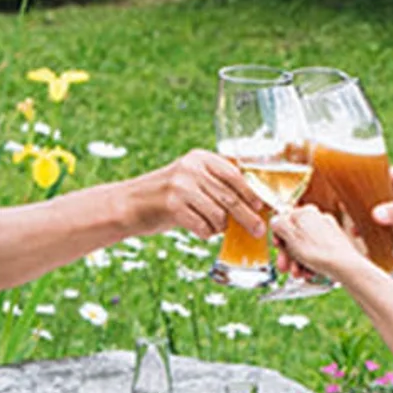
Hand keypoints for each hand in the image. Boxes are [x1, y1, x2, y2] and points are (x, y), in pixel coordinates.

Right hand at [128, 148, 264, 239]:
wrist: (130, 204)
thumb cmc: (167, 196)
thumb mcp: (191, 179)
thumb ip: (216, 184)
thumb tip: (254, 204)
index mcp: (200, 158)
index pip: (235, 175)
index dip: (252, 193)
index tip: (262, 206)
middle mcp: (191, 169)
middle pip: (230, 197)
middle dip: (247, 217)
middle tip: (258, 230)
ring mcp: (181, 187)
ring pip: (219, 215)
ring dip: (221, 227)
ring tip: (214, 227)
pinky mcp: (172, 206)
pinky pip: (203, 227)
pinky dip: (206, 233)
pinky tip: (201, 231)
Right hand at [272, 199, 363, 279]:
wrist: (345, 266)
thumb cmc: (318, 251)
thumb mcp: (291, 236)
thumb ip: (279, 224)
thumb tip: (275, 220)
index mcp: (305, 212)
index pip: (284, 221)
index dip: (278, 237)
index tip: (277, 248)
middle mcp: (317, 218)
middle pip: (294, 237)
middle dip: (288, 255)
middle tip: (284, 268)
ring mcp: (327, 232)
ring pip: (304, 247)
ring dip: (298, 262)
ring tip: (299, 274)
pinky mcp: (334, 244)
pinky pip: (316, 253)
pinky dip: (310, 263)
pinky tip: (309, 273)